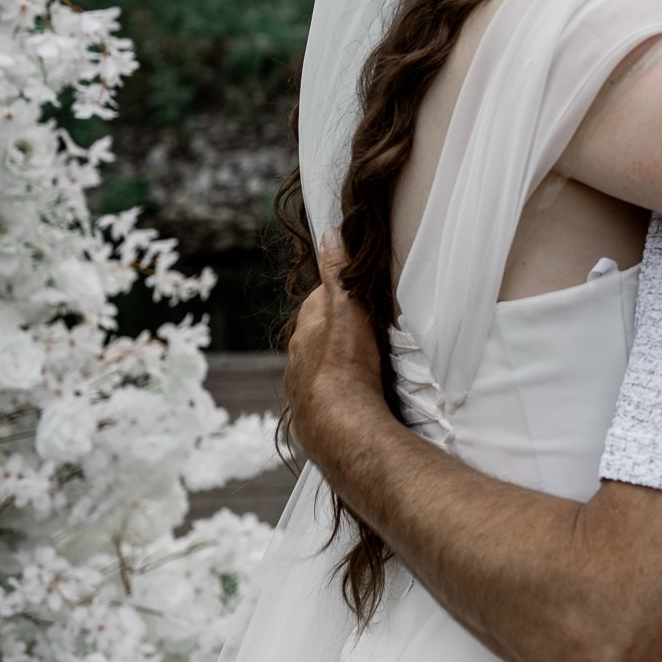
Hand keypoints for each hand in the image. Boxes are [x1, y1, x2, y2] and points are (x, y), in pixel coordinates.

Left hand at [284, 229, 391, 467]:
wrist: (339, 426)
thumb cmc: (346, 365)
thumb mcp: (347, 310)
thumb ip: (338, 274)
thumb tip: (328, 235)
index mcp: (305, 330)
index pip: (317, 302)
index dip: (336, 295)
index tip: (355, 293)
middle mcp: (297, 358)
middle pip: (315, 336)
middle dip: (334, 330)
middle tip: (364, 329)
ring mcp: (302, 388)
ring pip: (317, 367)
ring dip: (334, 364)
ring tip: (361, 366)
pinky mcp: (310, 415)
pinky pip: (322, 396)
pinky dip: (335, 392)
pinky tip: (353, 397)